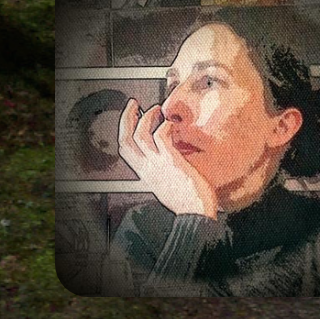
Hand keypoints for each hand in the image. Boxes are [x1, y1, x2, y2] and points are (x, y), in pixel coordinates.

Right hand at [119, 98, 217, 219]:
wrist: (194, 214)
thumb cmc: (187, 201)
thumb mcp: (167, 184)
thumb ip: (163, 170)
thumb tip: (168, 159)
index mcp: (144, 173)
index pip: (125, 149)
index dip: (124, 131)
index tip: (131, 117)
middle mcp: (146, 168)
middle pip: (125, 140)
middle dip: (126, 119)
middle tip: (133, 104)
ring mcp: (157, 164)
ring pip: (140, 136)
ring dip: (146, 118)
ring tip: (156, 108)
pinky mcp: (171, 161)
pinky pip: (161, 138)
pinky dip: (163, 126)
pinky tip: (170, 122)